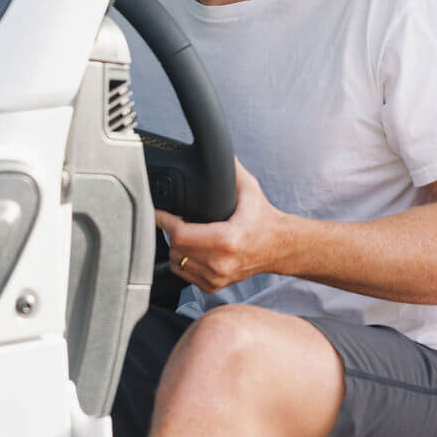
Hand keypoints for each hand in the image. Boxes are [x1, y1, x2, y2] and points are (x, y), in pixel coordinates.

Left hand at [155, 160, 289, 293]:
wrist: (279, 246)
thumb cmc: (264, 219)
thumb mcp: (250, 189)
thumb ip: (230, 169)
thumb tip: (218, 150)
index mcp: (227, 239)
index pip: (181, 234)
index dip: (164, 221)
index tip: (158, 212)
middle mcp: (221, 262)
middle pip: (175, 247)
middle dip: (172, 231)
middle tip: (175, 218)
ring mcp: (217, 277)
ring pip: (176, 261)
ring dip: (176, 246)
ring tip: (185, 233)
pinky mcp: (214, 285)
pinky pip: (183, 273)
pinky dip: (183, 260)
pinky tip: (193, 248)